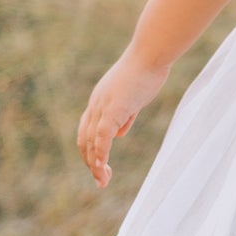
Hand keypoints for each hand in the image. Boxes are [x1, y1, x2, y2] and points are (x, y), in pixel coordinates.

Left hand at [77, 47, 170, 187]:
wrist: (151, 55)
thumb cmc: (147, 71)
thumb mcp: (134, 97)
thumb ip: (125, 115)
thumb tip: (118, 134)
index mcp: (100, 101)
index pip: (88, 131)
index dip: (92, 150)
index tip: (101, 166)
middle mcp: (96, 105)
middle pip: (84, 139)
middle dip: (90, 162)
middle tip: (102, 180)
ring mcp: (102, 107)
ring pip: (90, 142)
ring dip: (95, 164)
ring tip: (102, 181)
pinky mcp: (113, 109)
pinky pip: (102, 137)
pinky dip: (100, 154)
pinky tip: (102, 167)